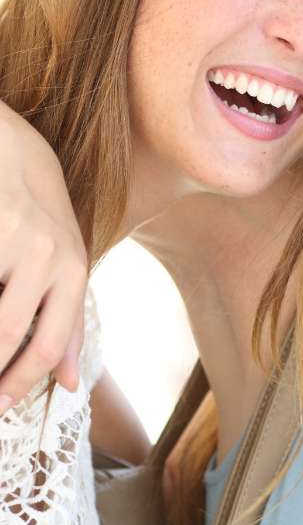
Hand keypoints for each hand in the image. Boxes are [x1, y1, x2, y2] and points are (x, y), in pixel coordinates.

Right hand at [0, 101, 86, 410]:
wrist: (10, 142)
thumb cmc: (36, 210)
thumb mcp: (64, 257)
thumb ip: (67, 319)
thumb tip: (72, 382)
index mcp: (72, 267)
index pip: (47, 343)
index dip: (19, 382)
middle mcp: (45, 254)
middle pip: (7, 334)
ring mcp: (11, 238)